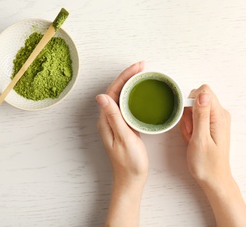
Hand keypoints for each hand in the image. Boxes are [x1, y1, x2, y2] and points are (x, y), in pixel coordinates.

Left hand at [96, 61, 147, 226]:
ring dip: (131, 84)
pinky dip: (134, 95)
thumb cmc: (129, 163)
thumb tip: (102, 96)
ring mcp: (114, 122)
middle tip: (143, 66)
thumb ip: (114, 117)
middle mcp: (107, 119)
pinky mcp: (122, 125)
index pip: (113, 91)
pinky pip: (126, 105)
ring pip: (121, 97)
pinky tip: (142, 93)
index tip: (138, 67)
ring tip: (143, 75)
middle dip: (128, 76)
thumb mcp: (124, 138)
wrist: (131, 179)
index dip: (125, 77)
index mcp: (106, 120)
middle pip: (116, 91)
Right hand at [179, 84, 231, 188]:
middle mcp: (220, 114)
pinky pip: (194, 118)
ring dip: (187, 122)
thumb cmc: (206, 163)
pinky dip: (189, 127)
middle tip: (191, 132)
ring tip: (192, 138)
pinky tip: (192, 138)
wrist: (212, 178)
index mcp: (219, 115)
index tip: (189, 119)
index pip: (203, 91)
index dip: (191, 102)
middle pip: (196, 99)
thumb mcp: (200, 138)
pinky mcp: (210, 124)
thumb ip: (201, 115)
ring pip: (193, 109)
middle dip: (188, 114)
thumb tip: (203, 94)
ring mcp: (215, 119)